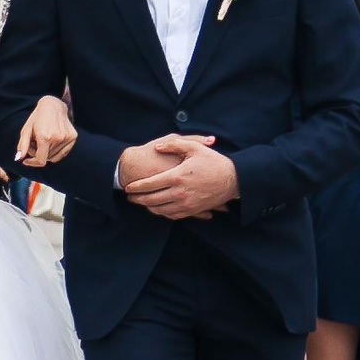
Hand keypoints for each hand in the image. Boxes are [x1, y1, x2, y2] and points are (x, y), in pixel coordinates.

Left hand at [17, 96, 77, 167]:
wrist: (53, 105)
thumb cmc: (37, 118)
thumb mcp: (26, 130)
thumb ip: (22, 145)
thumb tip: (18, 159)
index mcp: (45, 136)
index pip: (40, 160)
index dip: (32, 163)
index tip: (26, 161)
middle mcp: (58, 138)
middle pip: (46, 158)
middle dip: (38, 153)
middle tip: (34, 142)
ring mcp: (67, 138)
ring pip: (54, 156)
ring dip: (47, 152)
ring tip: (43, 140)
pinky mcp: (73, 137)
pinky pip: (63, 153)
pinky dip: (56, 151)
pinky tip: (52, 141)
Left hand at [123, 135, 238, 220]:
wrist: (232, 180)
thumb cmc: (213, 162)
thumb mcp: (194, 148)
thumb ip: (173, 144)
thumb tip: (158, 147)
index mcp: (177, 176)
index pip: (150, 184)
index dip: (136, 186)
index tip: (127, 187)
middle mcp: (179, 193)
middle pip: (151, 199)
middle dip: (137, 199)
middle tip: (129, 197)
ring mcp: (186, 204)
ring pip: (160, 210)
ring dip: (148, 207)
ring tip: (141, 203)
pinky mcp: (192, 210)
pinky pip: (172, 215)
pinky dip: (161, 213)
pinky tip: (157, 208)